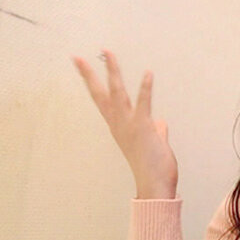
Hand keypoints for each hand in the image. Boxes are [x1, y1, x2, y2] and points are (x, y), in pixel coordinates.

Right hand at [71, 49, 177, 199]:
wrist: (155, 185)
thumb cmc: (154, 168)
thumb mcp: (154, 144)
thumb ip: (156, 131)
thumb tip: (161, 123)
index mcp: (119, 127)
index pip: (102, 100)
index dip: (92, 83)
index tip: (82, 67)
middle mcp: (119, 124)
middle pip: (100, 95)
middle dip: (89, 75)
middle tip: (78, 58)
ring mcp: (129, 125)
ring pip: (117, 93)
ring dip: (113, 73)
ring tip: (108, 54)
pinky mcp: (143, 127)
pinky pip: (143, 104)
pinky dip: (145, 88)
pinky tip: (148, 73)